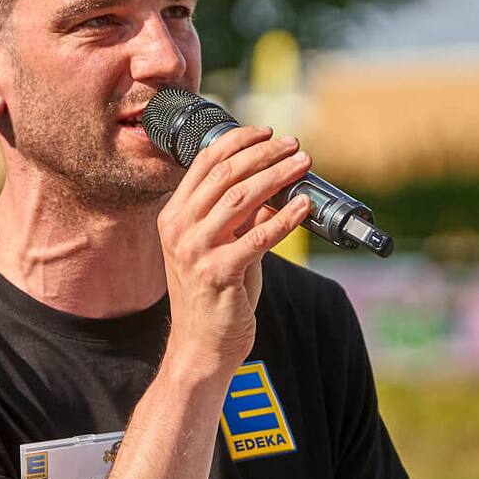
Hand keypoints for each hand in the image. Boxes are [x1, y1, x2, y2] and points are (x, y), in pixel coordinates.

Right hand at [155, 124, 312, 376]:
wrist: (201, 346)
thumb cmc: (213, 296)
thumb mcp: (218, 246)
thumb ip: (238, 217)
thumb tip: (272, 185)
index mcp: (174, 216)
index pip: (205, 163)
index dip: (239, 141)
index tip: (268, 132)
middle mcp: (179, 229)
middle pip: (225, 174)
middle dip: (265, 154)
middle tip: (294, 146)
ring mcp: (196, 251)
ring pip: (242, 198)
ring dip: (278, 177)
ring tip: (303, 166)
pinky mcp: (219, 273)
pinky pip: (258, 236)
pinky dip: (285, 217)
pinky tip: (304, 206)